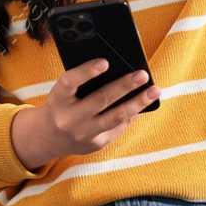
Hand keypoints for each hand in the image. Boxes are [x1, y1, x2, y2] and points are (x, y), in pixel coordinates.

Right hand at [35, 57, 161, 160]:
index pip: (69, 83)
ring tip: (154, 90)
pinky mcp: (97, 144)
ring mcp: (83, 134)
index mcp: (57, 100)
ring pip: (115, 117)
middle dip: (124, 86)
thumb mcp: (63, 92)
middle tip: (142, 74)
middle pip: (100, 100)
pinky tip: (144, 103)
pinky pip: (119, 126)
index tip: (105, 61)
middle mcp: (68, 119)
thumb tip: (117, 68)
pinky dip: (133, 113)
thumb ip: (80, 81)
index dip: (86, 72)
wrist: (51, 138)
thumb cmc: (63, 105)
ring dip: (138, 103)